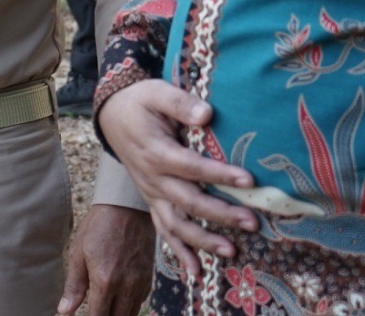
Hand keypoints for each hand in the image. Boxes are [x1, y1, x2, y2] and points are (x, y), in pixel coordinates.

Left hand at [58, 203, 153, 314]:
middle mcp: (126, 286)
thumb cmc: (98, 227)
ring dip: (117, 314)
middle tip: (95, 310)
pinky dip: (128, 305)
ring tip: (105, 307)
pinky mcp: (148, 278)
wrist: (126, 207)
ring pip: (130, 314)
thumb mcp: (79, 253)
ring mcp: (140, 283)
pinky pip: (139, 302)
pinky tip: (118, 298)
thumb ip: (74, 286)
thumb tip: (64, 311)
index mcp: (105, 281)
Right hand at [96, 78, 257, 279]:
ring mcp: (152, 193)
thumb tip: (207, 114)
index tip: (248, 181)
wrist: (112, 115)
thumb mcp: (157, 92)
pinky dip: (179, 252)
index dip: (219, 175)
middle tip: (251, 222)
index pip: (191, 167)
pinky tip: (196, 271)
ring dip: (203, 240)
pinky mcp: (152, 200)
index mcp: (156, 151)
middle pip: (188, 202)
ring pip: (176, 224)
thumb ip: (181, 102)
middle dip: (220, 215)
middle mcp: (153, 178)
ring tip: (231, 251)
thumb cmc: (140, 101)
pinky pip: (164, 230)